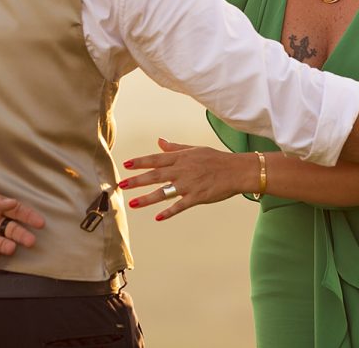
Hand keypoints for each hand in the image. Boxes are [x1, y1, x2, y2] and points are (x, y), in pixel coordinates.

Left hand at [119, 139, 251, 220]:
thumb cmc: (215, 159)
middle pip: (155, 175)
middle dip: (137, 180)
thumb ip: (175, 148)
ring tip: (132, 204)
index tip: (126, 165)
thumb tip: (159, 141)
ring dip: (147, 198)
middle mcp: (182, 170)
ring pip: (164, 192)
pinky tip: (158, 217)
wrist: (237, 170)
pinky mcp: (197, 197)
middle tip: (121, 185)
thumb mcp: (194, 149)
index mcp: (181, 158)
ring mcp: (189, 184)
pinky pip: (180, 205)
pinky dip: (169, 211)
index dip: (141, 162)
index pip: (156, 159)